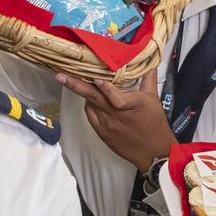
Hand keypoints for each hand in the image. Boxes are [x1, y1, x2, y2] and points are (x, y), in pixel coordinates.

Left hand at [58, 70, 175, 170]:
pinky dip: (89, 106)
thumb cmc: (155, 124)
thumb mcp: (153, 99)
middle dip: (75, 85)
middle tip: (60, 76)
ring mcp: (107, 125)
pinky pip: (90, 116)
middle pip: (93, 98)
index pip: (116, 97)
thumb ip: (148, 79)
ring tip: (73, 80)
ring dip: (83, 93)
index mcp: (132, 105)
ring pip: (89, 105)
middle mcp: (116, 115)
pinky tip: (91, 100)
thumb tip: (150, 63)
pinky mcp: (103, 133)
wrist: (152, 152)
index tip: (96, 78)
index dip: (106, 88)